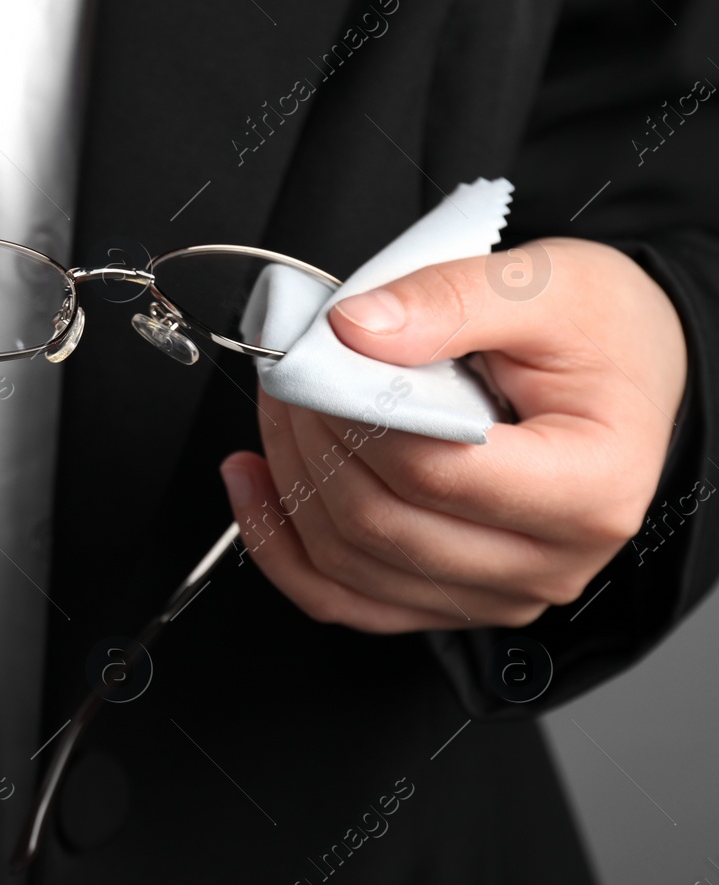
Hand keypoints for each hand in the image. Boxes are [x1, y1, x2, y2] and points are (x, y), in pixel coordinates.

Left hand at [218, 237, 686, 631]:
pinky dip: (280, 545)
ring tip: (281, 410)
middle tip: (287, 372)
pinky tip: (256, 486)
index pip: (432, 470)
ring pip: (348, 565)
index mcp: (589, 488)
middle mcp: (547, 561)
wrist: (628, 374)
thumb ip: (448, 300)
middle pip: (380, 523)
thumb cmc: (601, 336)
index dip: (350, 414)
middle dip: (310, 440)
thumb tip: (354, 330)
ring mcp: (495, 593)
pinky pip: (340, 598)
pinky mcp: (448, 599)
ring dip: (289, 482)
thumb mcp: (546, 285)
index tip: (314, 357)